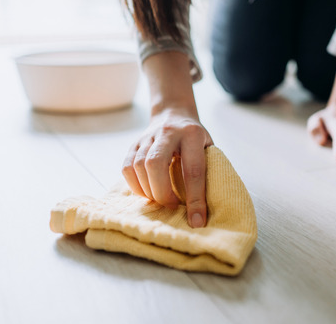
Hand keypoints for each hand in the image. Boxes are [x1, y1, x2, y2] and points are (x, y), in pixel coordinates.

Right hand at [122, 107, 212, 227]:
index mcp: (192, 134)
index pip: (193, 170)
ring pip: (139, 166)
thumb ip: (207, 171)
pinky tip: (146, 192)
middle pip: (156, 164)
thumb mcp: (208, 148)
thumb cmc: (195, 139)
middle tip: (172, 206)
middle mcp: (168, 132)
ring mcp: (148, 136)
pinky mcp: (134, 143)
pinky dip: (135, 186)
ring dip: (149, 190)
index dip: (195, 199)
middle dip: (162, 193)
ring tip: (160, 199)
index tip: (197, 221)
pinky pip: (127, 168)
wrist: (173, 113)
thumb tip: (204, 209)